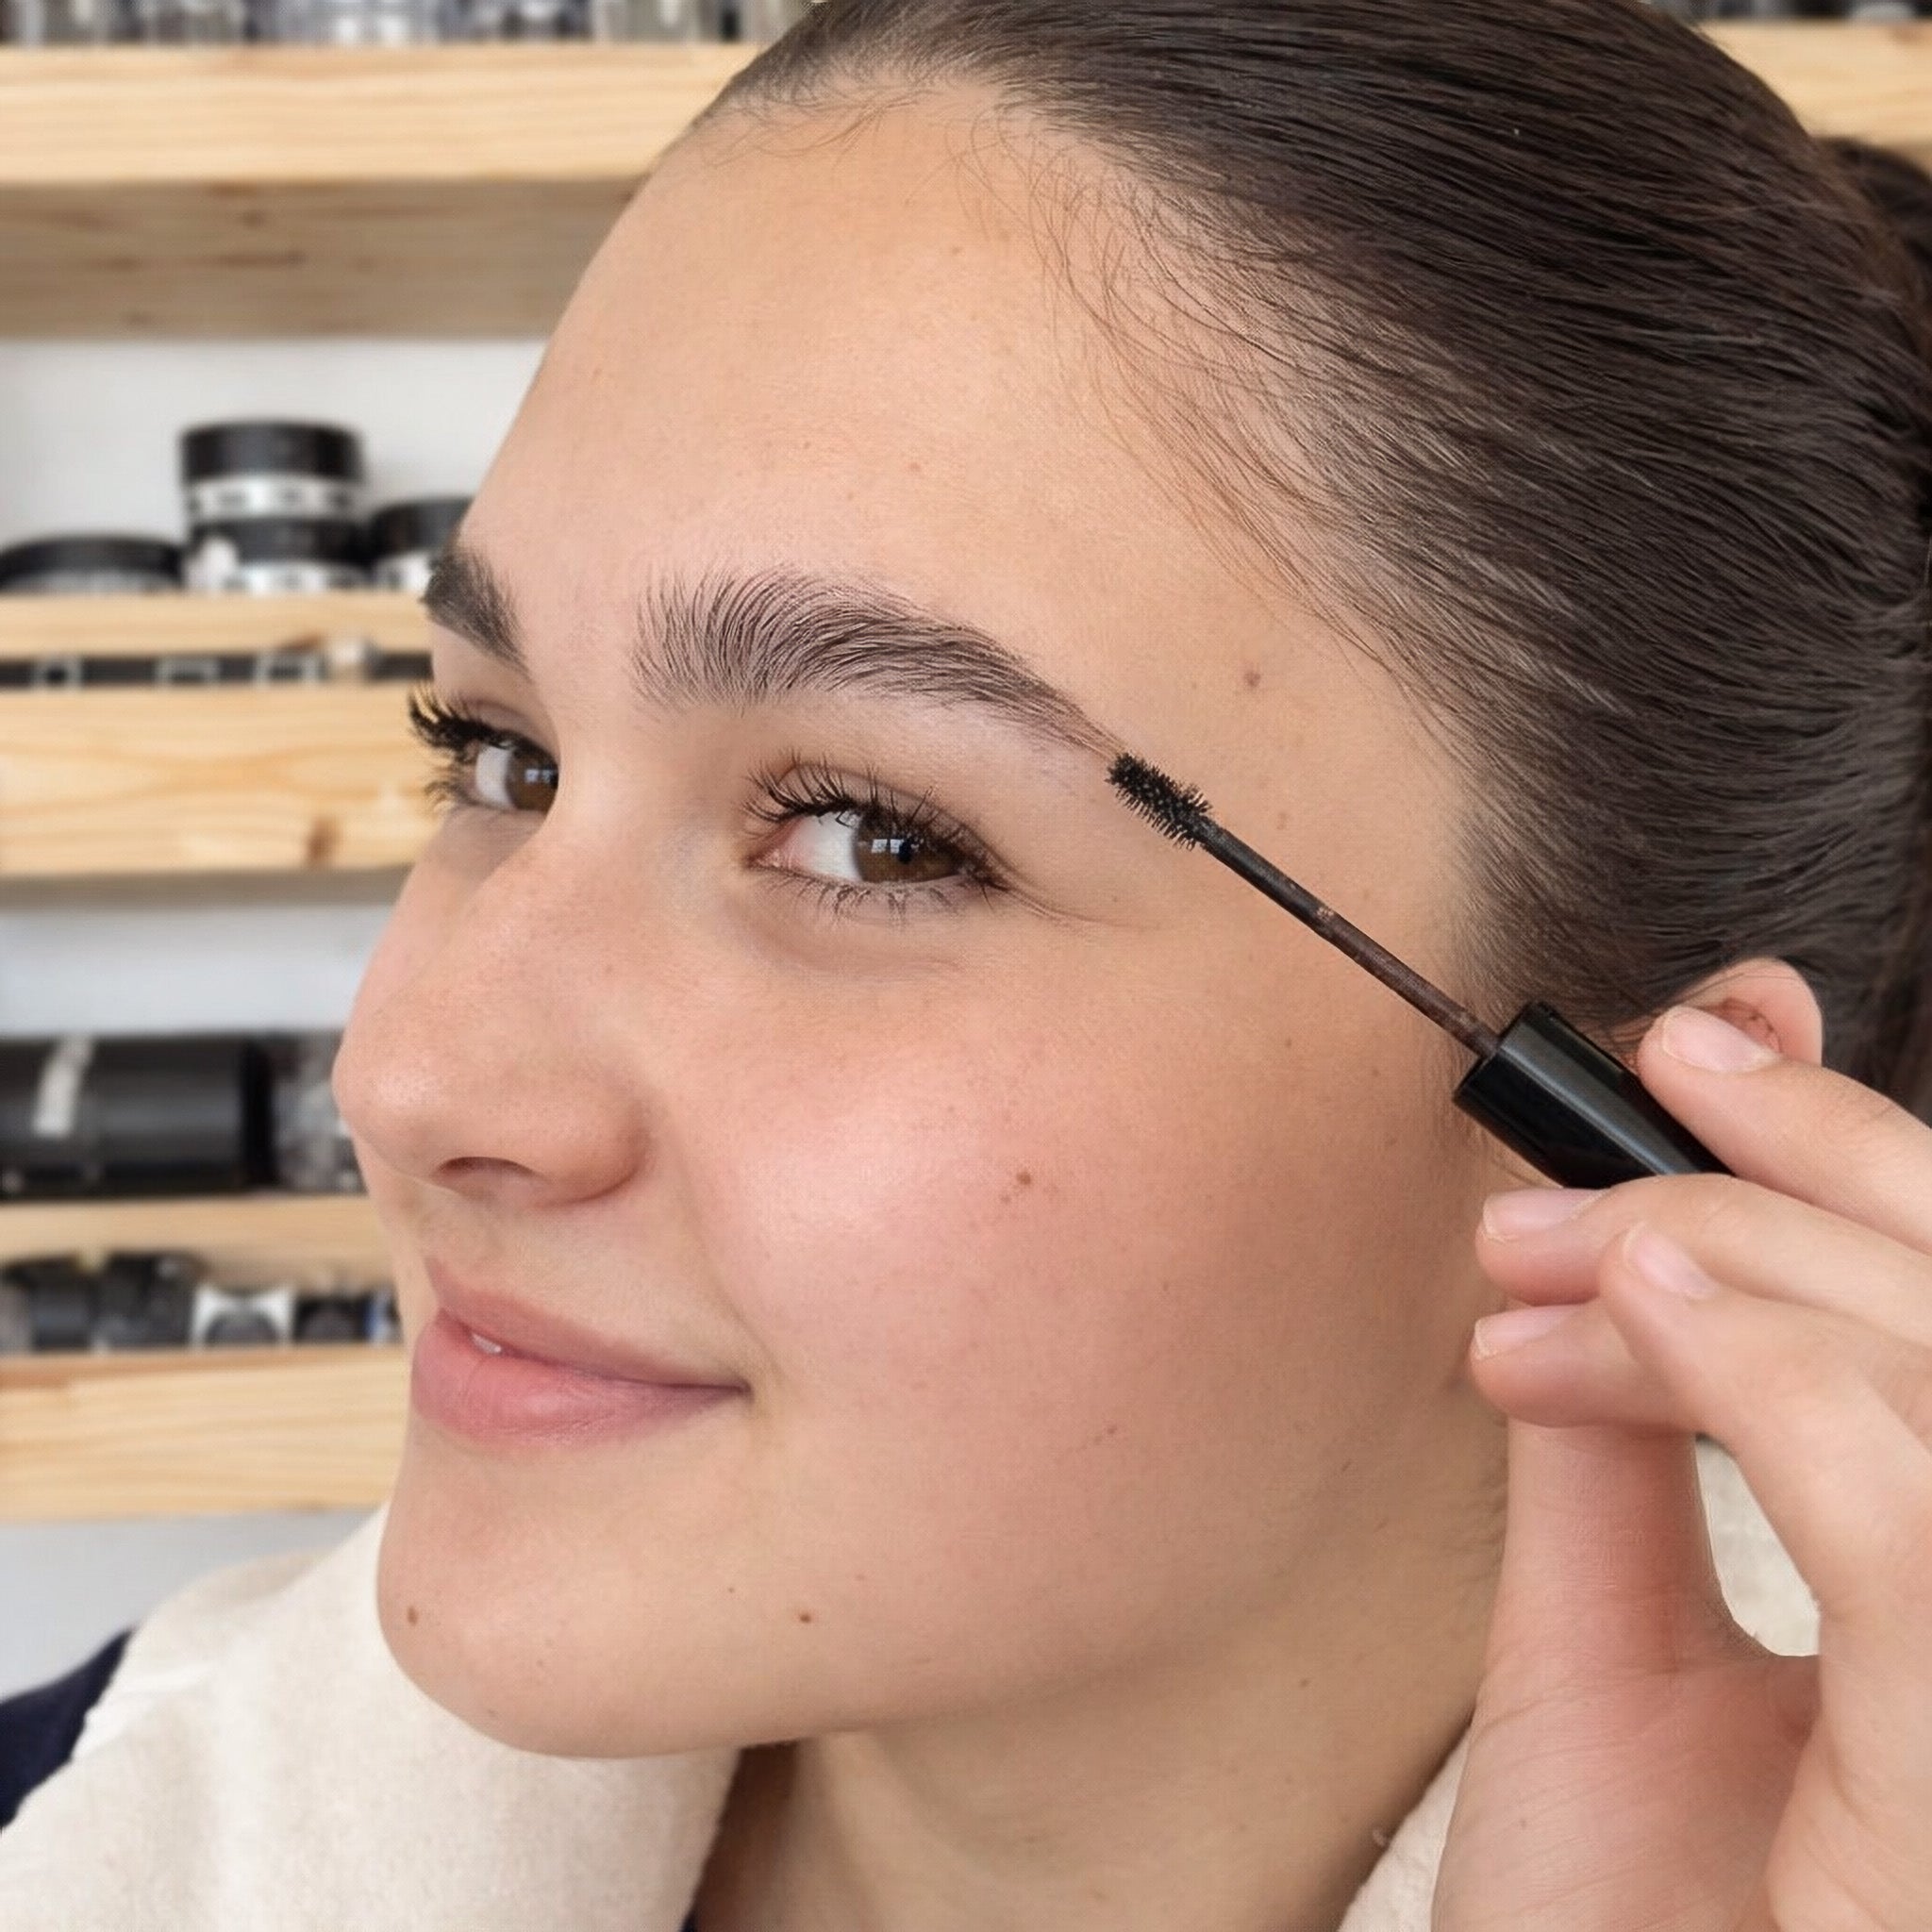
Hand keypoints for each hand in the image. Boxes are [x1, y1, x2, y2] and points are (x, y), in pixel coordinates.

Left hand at [1432, 991, 1930, 1931]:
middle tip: (1622, 1107)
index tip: (1713, 1035)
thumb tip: (1642, 1237)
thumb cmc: (1616, 1923)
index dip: (1870, 1148)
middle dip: (1796, 1177)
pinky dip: (1783, 1385)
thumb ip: (1645, 1442)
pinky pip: (1926, 1528)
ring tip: (1565, 1252)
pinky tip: (1634, 1316)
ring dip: (1746, 1264)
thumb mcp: (1619, 1638)